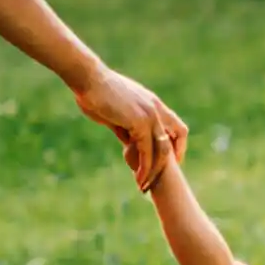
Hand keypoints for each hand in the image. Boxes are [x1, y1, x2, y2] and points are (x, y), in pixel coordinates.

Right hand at [75, 66, 187, 189]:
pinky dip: (144, 167)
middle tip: (156, 180)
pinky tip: (137, 178)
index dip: (176, 145)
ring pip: (162, 150)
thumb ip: (126, 127)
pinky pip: (147, 151)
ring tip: (143, 186)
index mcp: (152, 103)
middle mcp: (156, 109)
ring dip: (154, 171)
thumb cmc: (95, 92)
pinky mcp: (140, 122)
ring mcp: (150, 115)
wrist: (88, 79)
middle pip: (175, 139)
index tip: (169, 162)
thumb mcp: (116, 113)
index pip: (176, 126)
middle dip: (168, 163)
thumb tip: (128, 142)